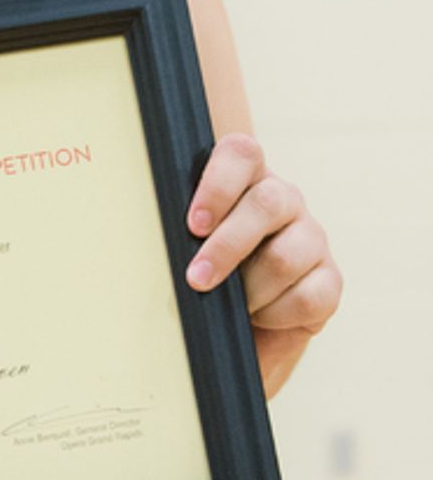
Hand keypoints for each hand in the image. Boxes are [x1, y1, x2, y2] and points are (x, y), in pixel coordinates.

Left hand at [184, 133, 341, 397]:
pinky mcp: (329, 280)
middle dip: (227, 246)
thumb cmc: (204, 277)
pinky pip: (309, 296)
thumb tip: (149, 244)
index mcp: (245, 179)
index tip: (193, 225)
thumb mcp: (185, 249)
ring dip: (250, 290)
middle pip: (267, 203)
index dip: (219, 184)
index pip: (241, 153)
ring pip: (286, 255)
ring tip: (231, 307)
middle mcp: (284, 200)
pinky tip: (259, 318)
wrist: (241, 326)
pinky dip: (276, 315)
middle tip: (197, 278)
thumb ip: (177, 235)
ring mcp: (311, 238)